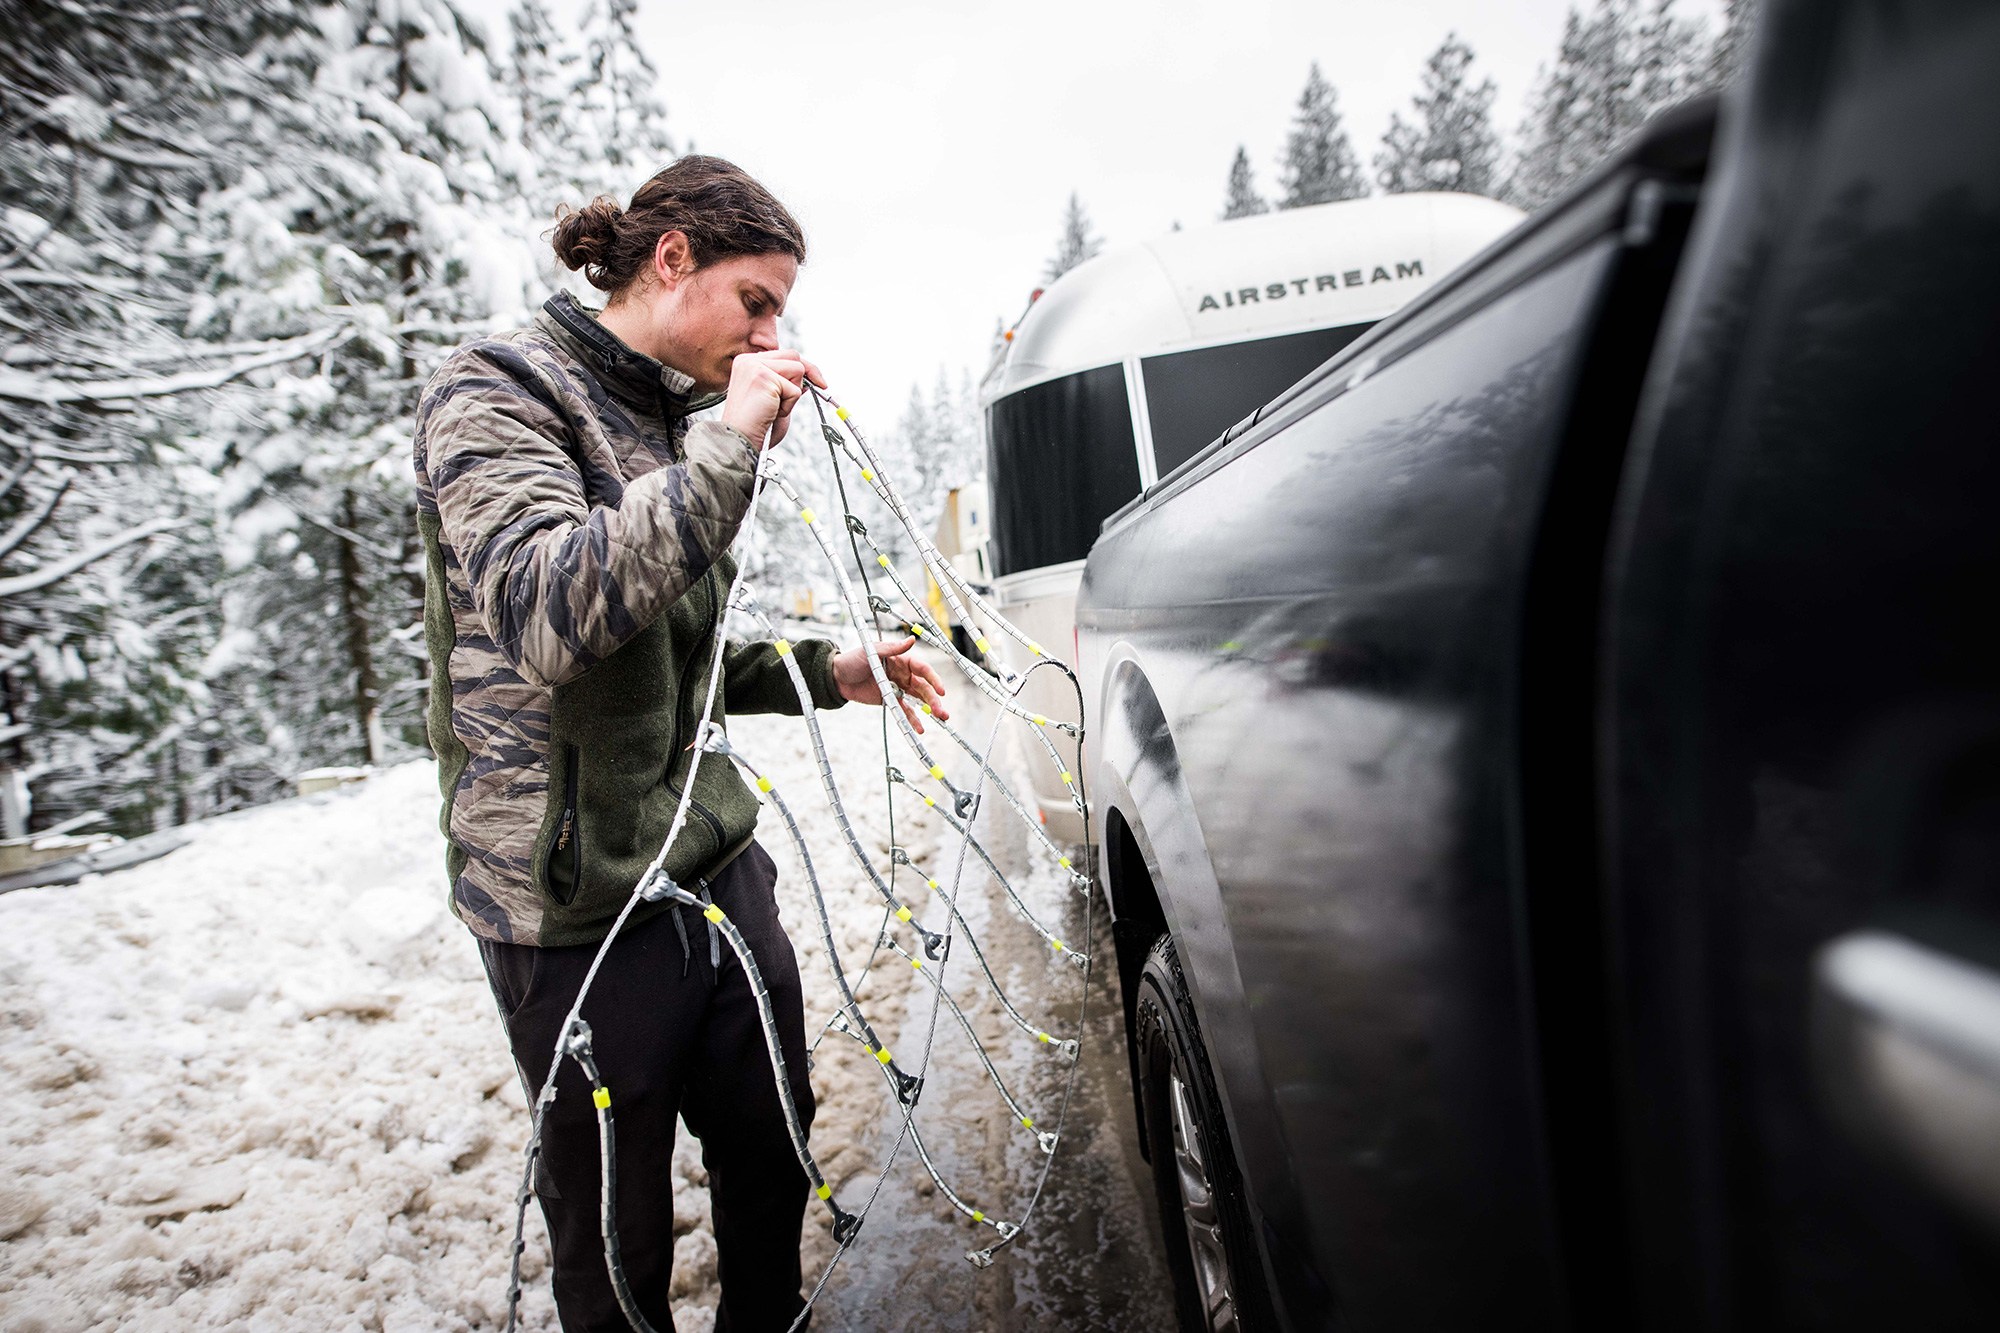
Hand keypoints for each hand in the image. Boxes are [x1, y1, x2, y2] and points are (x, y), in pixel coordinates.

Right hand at [720, 348, 825, 445]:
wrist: (739, 440)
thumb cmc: (754, 426)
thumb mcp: (774, 400)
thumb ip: (787, 385)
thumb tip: (808, 378)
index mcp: (747, 363)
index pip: (784, 355)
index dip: (803, 368)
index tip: (818, 381)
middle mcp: (748, 361)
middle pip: (793, 356)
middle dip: (808, 374)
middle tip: (820, 386)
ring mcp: (754, 366)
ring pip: (797, 369)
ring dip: (793, 393)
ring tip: (776, 407)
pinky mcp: (763, 376)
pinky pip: (794, 389)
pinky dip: (789, 405)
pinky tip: (772, 412)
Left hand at [832, 636, 948, 731]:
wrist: (837, 678)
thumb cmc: (853, 660)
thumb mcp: (872, 651)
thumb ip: (892, 648)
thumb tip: (911, 639)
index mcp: (901, 661)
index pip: (923, 670)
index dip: (934, 680)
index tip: (941, 691)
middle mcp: (903, 675)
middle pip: (923, 687)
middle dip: (934, 699)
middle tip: (942, 712)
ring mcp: (898, 689)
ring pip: (918, 700)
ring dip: (930, 710)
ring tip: (941, 718)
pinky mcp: (890, 701)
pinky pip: (904, 711)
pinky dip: (912, 719)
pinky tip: (920, 729)